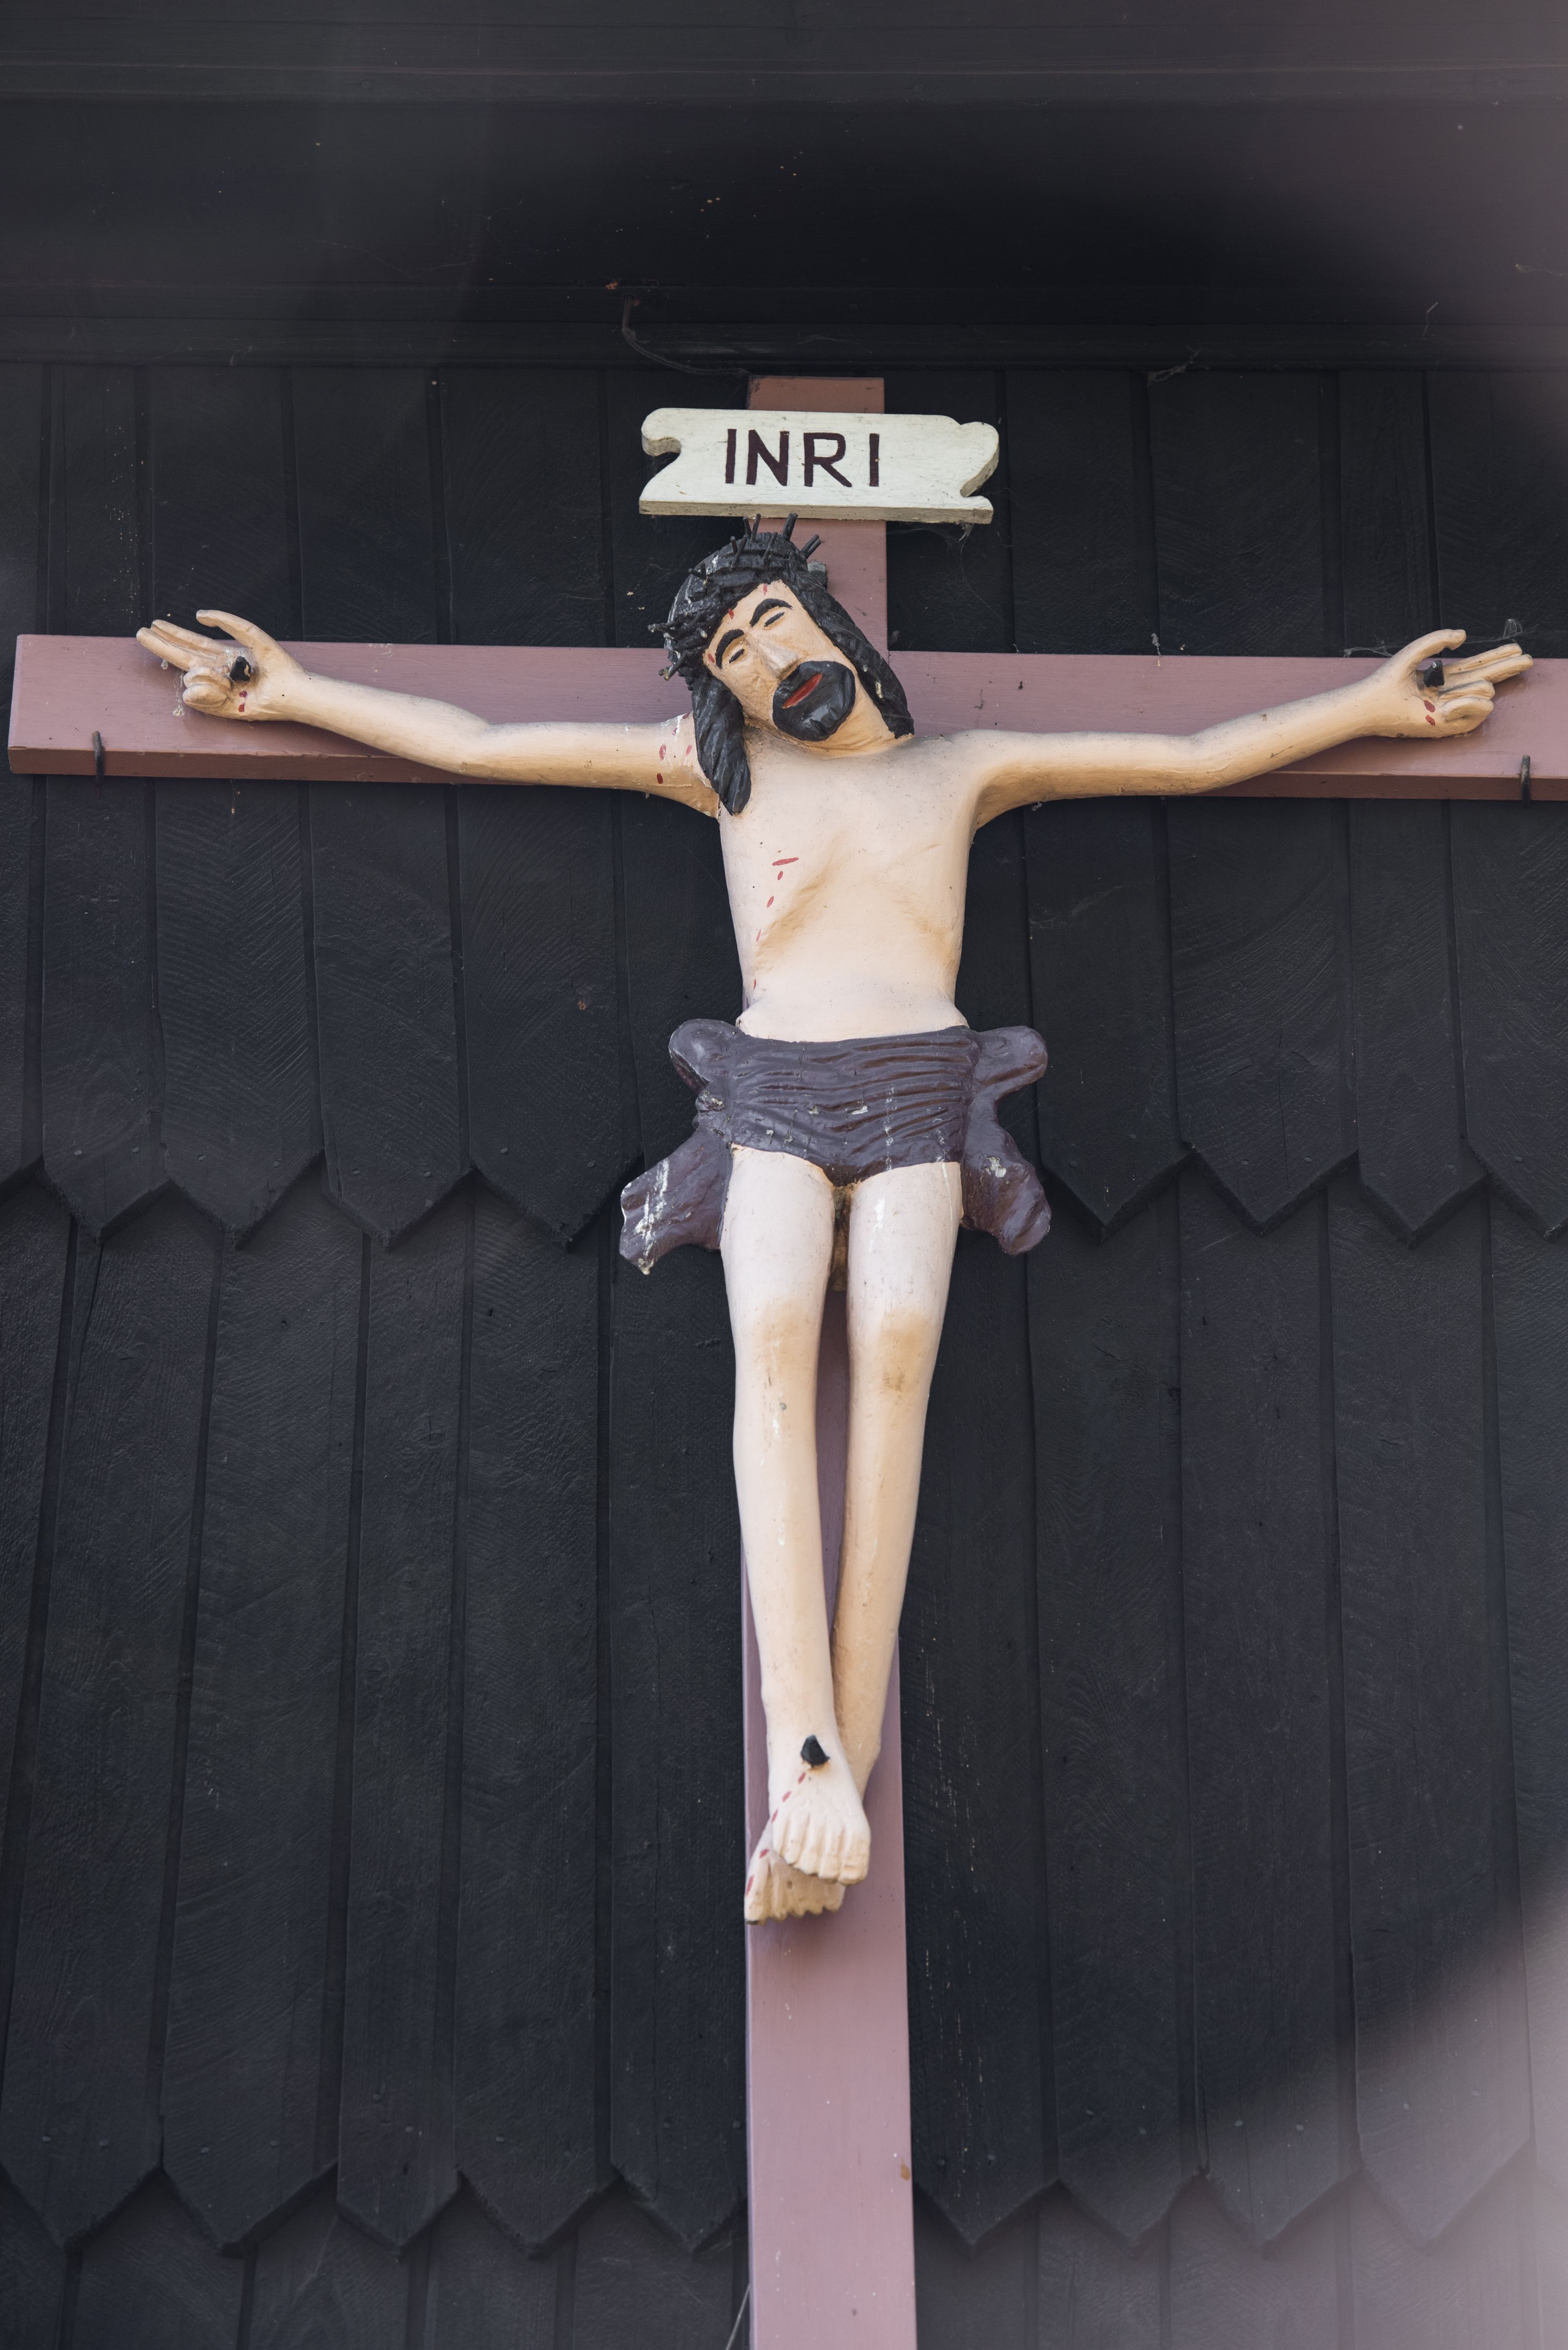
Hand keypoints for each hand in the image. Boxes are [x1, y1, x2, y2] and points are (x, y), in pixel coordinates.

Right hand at [135, 609, 301, 722]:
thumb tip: (200, 615)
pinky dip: (206, 690)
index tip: (155, 624)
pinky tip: (225, 691)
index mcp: (224, 656)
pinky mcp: (217, 707)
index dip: (174, 634)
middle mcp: (217, 672)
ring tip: (229, 680)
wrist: (289, 690)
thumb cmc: (276, 664)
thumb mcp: (251, 634)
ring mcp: (216, 690)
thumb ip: (227, 622)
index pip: (193, 643)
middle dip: (162, 645)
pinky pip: (195, 696)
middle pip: (182, 656)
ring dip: (205, 675)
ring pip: (189, 677)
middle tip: (141, 633)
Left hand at [1365, 629, 1531, 739]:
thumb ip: (1437, 639)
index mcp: (1444, 676)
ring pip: (1485, 693)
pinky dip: (1468, 703)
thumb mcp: (1415, 651)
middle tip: (1528, 659)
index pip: (1476, 666)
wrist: (1373, 702)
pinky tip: (1449, 703)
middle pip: (1487, 676)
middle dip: (1507, 667)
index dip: (1496, 657)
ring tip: (1461, 690)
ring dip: (1479, 686)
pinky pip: (1478, 711)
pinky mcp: (1449, 723)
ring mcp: (1451, 708)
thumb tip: (1463, 636)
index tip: (1515, 649)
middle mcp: (1450, 692)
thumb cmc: (1388, 679)